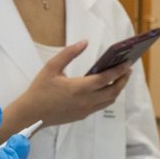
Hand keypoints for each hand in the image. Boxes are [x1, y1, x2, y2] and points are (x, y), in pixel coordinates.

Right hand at [12, 41, 131, 127]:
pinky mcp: (82, 116)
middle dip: (123, 80)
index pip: (106, 78)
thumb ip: (69, 53)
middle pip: (113, 91)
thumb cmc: (40, 90)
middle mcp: (86, 101)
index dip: (119, 70)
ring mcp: (85, 110)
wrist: (31, 115)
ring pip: (109, 100)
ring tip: (120, 78)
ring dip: (117, 89)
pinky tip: (106, 88)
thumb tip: (84, 42)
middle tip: (128, 69)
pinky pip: (101, 106)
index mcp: (79, 88)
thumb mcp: (51, 67)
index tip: (128, 63)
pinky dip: (108, 97)